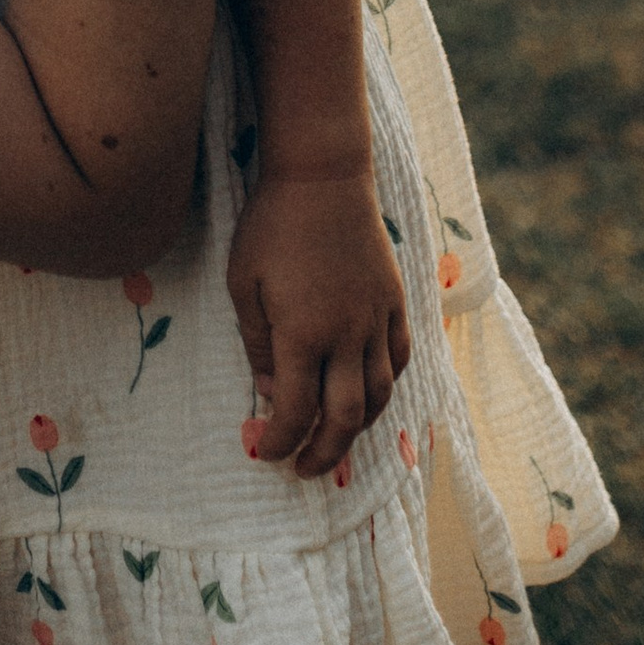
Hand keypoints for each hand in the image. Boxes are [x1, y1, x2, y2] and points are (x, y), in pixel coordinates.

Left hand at [226, 167, 411, 480]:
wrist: (324, 175)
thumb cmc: (272, 225)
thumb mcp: (244, 283)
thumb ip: (256, 342)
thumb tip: (266, 391)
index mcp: (303, 334)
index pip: (295, 410)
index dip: (280, 441)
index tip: (266, 453)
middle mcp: (347, 335)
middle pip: (345, 418)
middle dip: (324, 453)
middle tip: (305, 470)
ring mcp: (377, 318)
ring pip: (379, 394)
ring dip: (358, 426)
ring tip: (335, 438)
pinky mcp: (394, 300)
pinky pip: (400, 357)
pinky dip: (386, 384)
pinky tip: (369, 391)